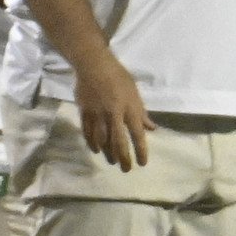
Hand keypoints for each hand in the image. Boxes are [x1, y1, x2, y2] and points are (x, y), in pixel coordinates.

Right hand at [73, 51, 150, 169]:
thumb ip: (142, 113)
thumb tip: (151, 129)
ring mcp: (97, 114)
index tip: (142, 163)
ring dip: (107, 153)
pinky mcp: (84, 112)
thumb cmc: (119, 78)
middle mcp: (114, 114)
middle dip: (123, 158)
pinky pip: (87, 132)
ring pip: (102, 140)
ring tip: (112, 162)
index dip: (140, 150)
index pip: (137, 134)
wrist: (94, 65)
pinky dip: (92, 143)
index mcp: (129, 108)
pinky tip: (96, 150)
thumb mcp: (135, 93)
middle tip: (126, 169)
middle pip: (118, 142)